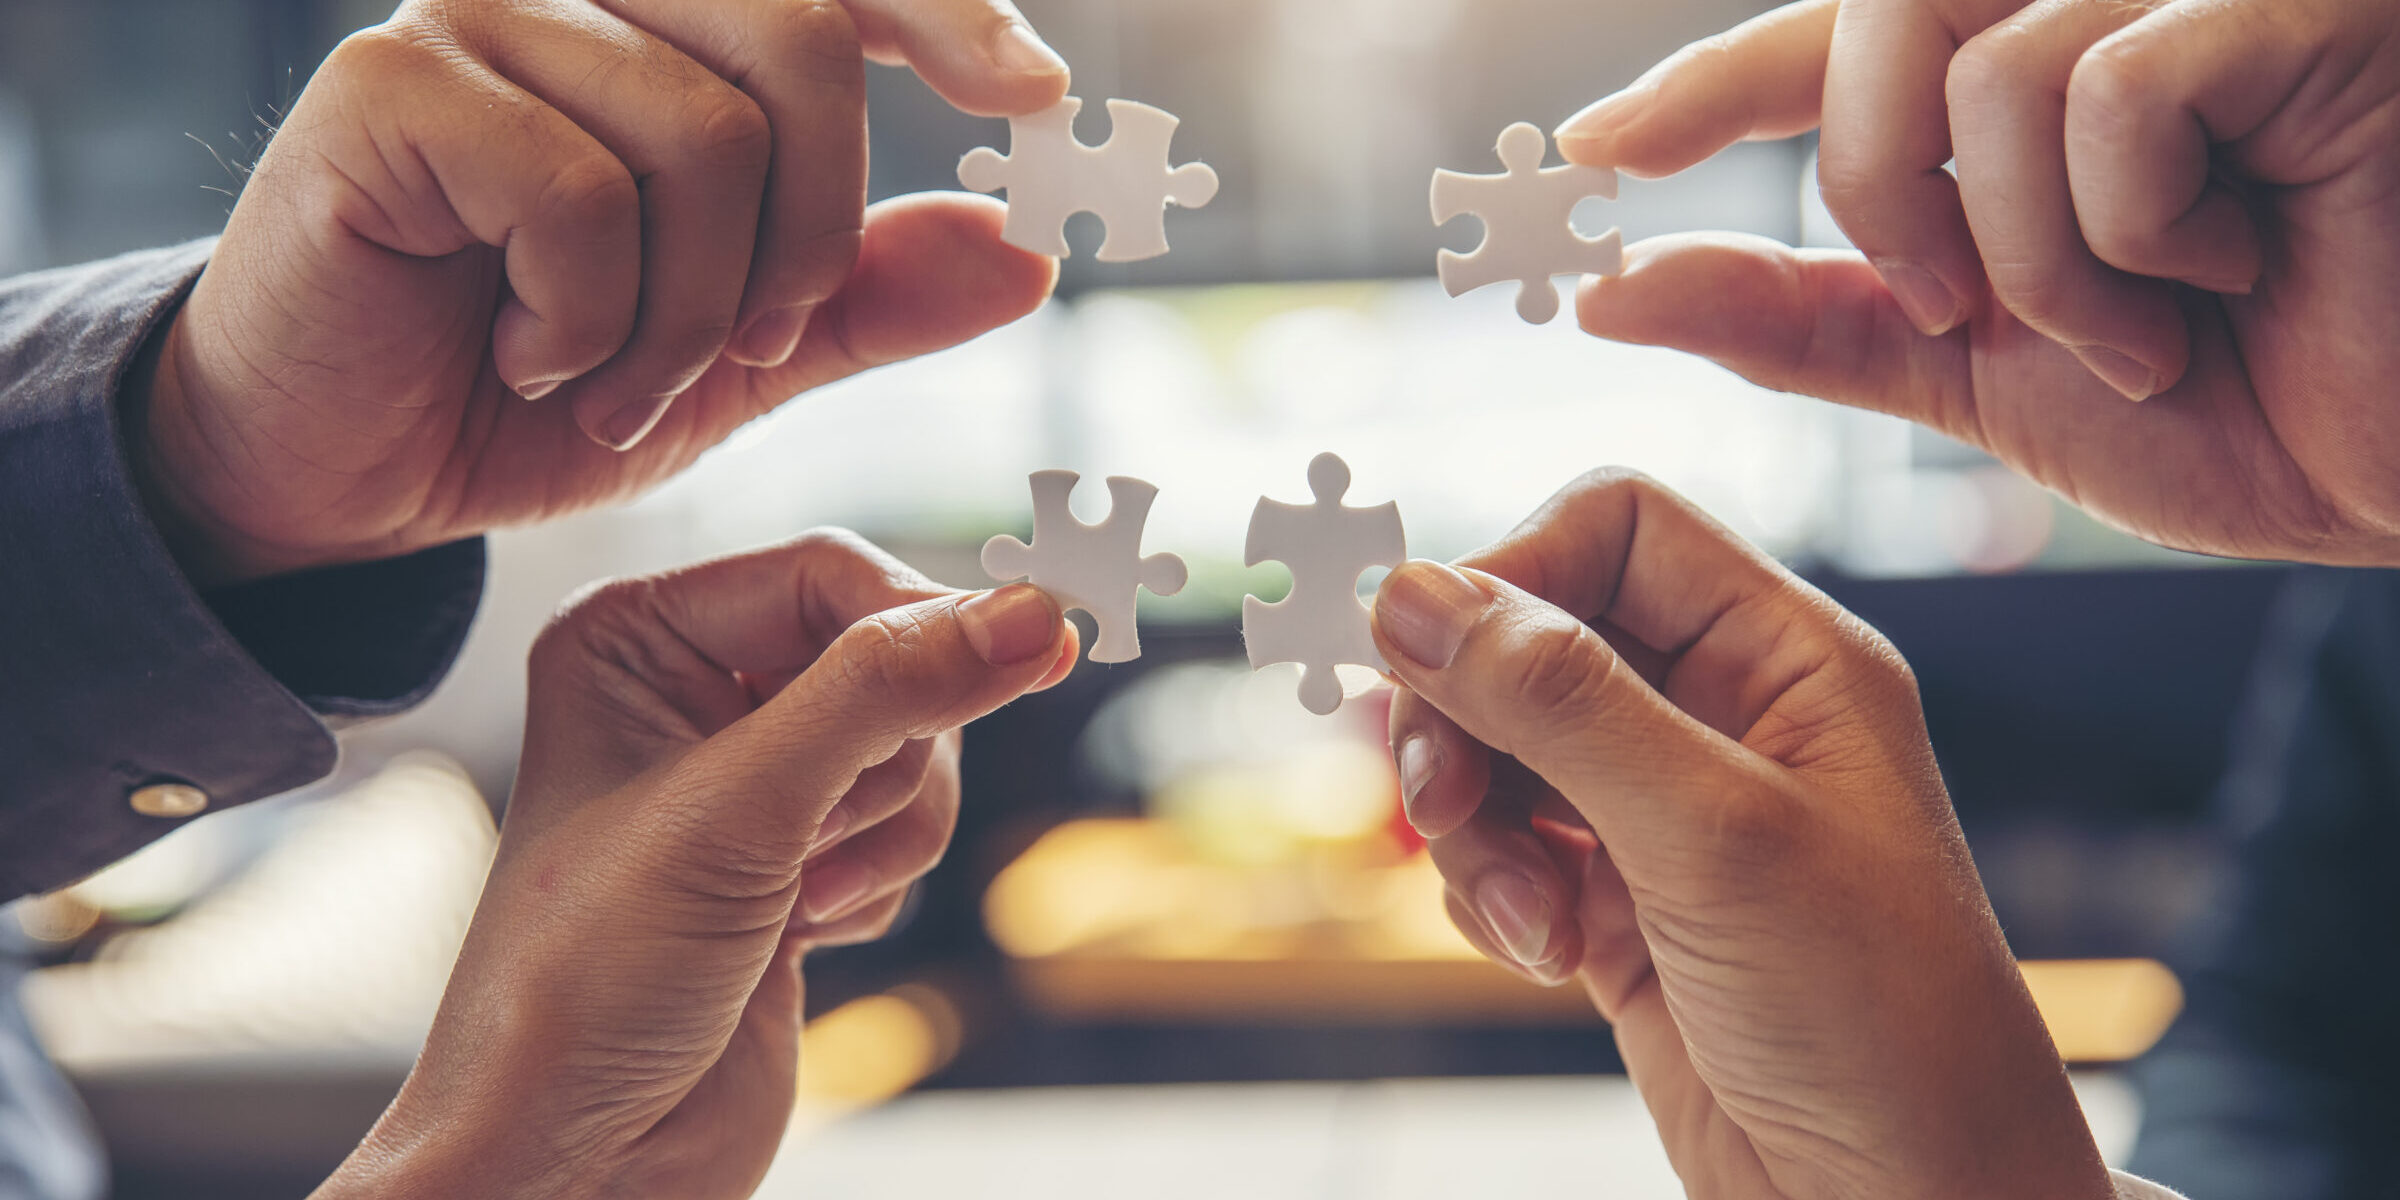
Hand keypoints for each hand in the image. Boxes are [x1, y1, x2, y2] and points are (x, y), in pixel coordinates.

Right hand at [127, 0, 1069, 585]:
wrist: (344, 463)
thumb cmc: (533, 385)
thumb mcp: (737, 357)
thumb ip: (869, 299)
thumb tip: (1025, 250)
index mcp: (665, 23)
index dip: (948, 21)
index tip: (1033, 99)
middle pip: (803, 48)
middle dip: (810, 240)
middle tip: (749, 352)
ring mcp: (476, 15)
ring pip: (704, 140)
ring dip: (689, 320)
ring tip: (614, 384)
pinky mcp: (389, 84)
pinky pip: (581, 197)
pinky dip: (587, 325)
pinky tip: (529, 357)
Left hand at [314, 531, 1074, 1199]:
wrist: (576, 1163)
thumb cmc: (585, 982)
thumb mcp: (742, 811)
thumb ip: (888, 694)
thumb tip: (1033, 616)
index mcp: (636, 639)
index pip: (829, 572)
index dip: (921, 623)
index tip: (1029, 654)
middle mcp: (689, 695)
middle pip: (888, 660)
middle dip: (888, 762)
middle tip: (822, 837)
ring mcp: (746, 783)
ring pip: (912, 752)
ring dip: (886, 836)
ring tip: (801, 901)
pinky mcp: (792, 862)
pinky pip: (904, 830)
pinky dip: (879, 886)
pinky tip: (801, 935)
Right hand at [1373, 471, 2111, 1199]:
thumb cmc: (1875, 1019)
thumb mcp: (1712, 835)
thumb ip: (1561, 701)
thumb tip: (1411, 594)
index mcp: (1786, 659)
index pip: (1615, 527)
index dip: (1509, 570)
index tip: (1426, 657)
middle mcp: (1725, 717)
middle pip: (1533, 636)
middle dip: (1465, 716)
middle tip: (1437, 800)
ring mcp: (1668, 814)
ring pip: (1500, 749)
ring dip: (1475, 826)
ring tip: (1527, 916)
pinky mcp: (1622, 907)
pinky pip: (1505, 849)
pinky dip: (1492, 893)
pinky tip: (1546, 958)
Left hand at [1556, 0, 2399, 564]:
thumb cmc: (2236, 401)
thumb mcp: (1975, 370)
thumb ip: (1807, 317)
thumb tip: (1616, 290)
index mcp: (2017, 82)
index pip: (1825, 44)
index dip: (1702, 88)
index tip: (1587, 153)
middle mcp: (2097, 8)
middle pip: (1878, 27)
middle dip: (1884, 194)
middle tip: (1960, 308)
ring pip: (1991, 74)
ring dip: (2037, 256)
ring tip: (2147, 331)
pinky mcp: (2299, 3)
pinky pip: (2113, 90)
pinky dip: (2138, 228)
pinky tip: (2238, 267)